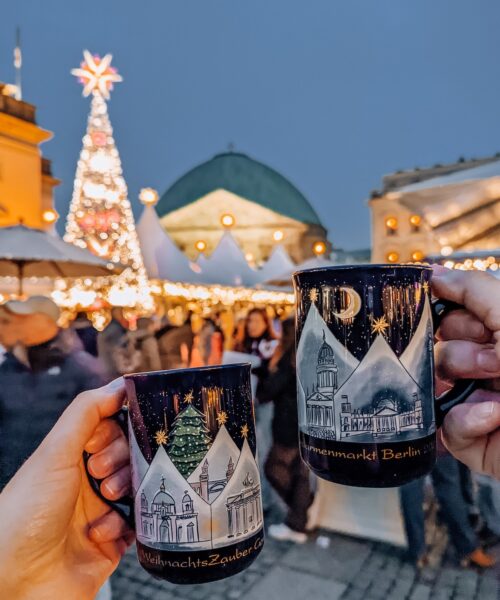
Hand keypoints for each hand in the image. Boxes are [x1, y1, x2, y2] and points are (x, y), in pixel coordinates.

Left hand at [0, 379, 133, 599]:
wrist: (16, 581)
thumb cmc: (26, 513)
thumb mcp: (55, 452)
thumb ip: (87, 412)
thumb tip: (119, 385)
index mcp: (71, 457)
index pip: (111, 429)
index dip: (116, 430)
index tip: (105, 439)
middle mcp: (86, 482)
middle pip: (129, 456)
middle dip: (120, 460)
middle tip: (99, 472)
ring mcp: (101, 512)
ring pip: (137, 488)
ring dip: (124, 490)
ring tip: (105, 498)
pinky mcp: (112, 543)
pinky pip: (136, 525)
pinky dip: (122, 526)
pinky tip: (100, 532)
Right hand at [432, 266, 499, 477]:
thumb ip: (475, 289)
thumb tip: (434, 273)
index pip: (453, 315)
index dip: (452, 315)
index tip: (470, 322)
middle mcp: (489, 365)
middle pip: (439, 346)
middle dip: (464, 350)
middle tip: (496, 360)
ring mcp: (478, 401)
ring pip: (435, 382)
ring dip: (465, 381)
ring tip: (499, 391)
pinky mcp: (473, 439)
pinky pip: (445, 424)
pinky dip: (466, 419)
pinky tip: (493, 415)